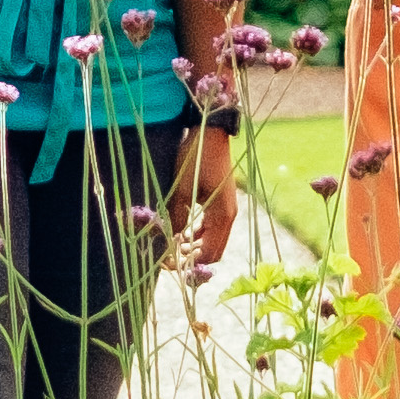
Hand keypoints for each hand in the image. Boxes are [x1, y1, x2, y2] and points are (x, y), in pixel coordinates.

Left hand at [176, 125, 242, 271]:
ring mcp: (227, 209)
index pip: (210, 254)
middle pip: (215, 250)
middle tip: (171, 257)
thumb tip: (170, 242)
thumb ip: (176, 218)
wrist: (209, 134)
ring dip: (197, 246)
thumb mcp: (181, 190)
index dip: (191, 264)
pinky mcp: (222, 202)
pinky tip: (185, 232)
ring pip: (214, 239)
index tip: (170, 263)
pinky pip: (213, 227)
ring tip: (176, 245)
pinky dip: (201, 234)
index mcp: (222, 216)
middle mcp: (228, 216)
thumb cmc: (195, 160)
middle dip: (194, 258)